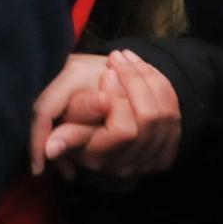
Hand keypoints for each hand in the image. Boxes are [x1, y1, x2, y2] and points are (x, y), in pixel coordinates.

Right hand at [30, 51, 181, 183]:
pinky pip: (172, 112)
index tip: (107, 73)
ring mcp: (148, 160)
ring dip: (146, 77)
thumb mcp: (66, 122)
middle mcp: (126, 165)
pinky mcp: (164, 153)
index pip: (124, 131)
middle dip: (134, 82)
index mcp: (100, 159)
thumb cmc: (72, 117)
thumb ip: (67, 132)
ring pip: (164, 113)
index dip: (117, 99)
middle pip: (149, 119)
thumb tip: (50, 148)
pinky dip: (159, 85)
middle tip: (116, 58)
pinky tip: (142, 68)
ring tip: (126, 58)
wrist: (96, 122)